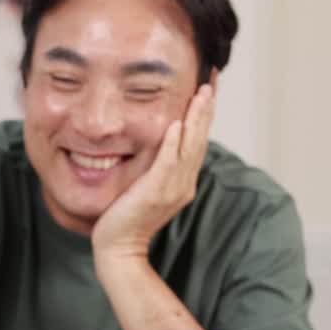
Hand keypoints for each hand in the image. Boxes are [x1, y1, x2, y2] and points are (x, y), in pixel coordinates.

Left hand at [90, 83, 216, 258]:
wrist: (119, 248)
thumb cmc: (127, 219)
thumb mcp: (147, 188)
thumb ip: (156, 169)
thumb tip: (157, 147)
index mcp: (183, 181)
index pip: (197, 141)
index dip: (204, 115)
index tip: (208, 89)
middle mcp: (183, 183)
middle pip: (200, 140)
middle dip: (206, 109)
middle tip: (211, 81)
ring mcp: (172, 188)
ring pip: (189, 147)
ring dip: (196, 119)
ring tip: (201, 94)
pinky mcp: (155, 192)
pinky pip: (167, 163)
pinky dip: (173, 143)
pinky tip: (176, 124)